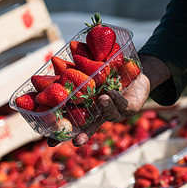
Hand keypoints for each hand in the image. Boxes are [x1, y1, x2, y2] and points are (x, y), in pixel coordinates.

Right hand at [47, 55, 170, 146]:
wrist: (136, 73)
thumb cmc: (113, 70)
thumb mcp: (96, 66)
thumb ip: (84, 61)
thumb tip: (71, 46)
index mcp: (87, 106)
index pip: (72, 120)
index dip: (61, 131)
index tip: (49, 142)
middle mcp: (99, 113)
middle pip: (89, 128)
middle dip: (82, 135)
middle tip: (75, 142)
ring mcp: (115, 112)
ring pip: (107, 116)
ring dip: (104, 108)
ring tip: (102, 98)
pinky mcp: (129, 109)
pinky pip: (122, 106)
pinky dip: (117, 100)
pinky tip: (112, 93)